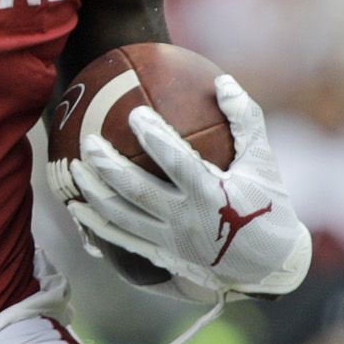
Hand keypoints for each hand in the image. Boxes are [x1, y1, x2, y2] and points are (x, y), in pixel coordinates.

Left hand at [67, 76, 310, 298]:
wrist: (268, 263)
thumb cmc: (266, 203)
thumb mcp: (263, 160)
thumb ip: (245, 119)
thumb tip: (223, 80)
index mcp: (212, 194)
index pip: (177, 162)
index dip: (155, 137)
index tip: (135, 113)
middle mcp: (187, 220)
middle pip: (138, 192)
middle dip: (109, 167)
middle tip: (89, 141)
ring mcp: (171, 241)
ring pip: (123, 217)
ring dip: (95, 194)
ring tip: (75, 168)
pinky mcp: (162, 255)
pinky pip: (122, 240)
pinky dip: (96, 226)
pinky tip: (76, 208)